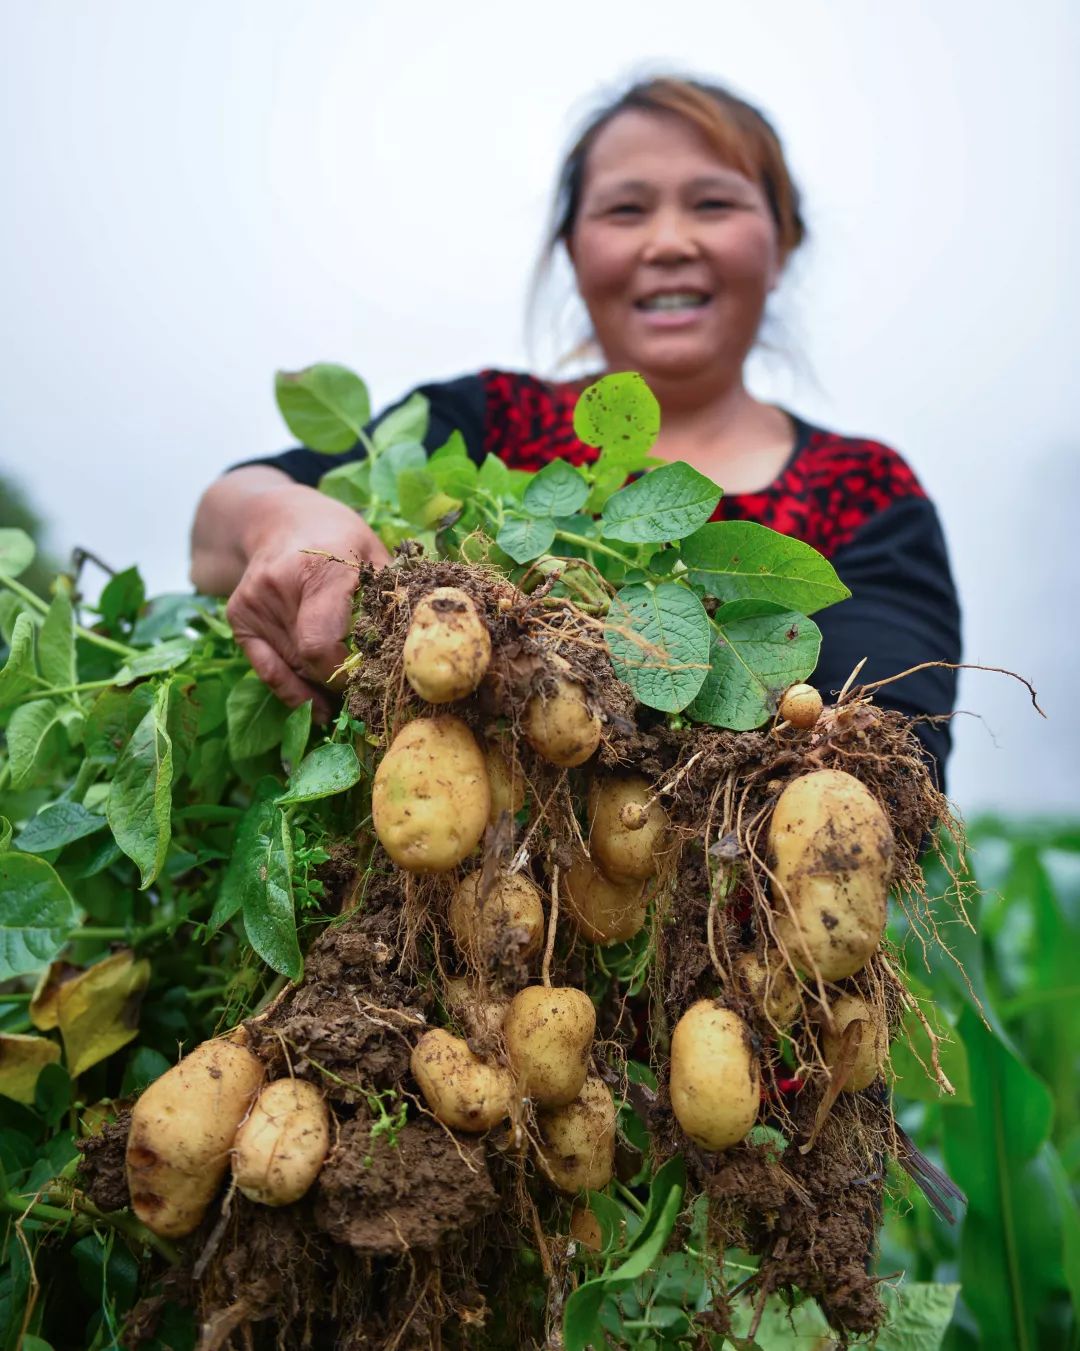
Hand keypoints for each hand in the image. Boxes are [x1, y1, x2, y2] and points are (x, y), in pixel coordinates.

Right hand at [225, 484, 389, 718]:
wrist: (280, 518)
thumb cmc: (339, 537)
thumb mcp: (374, 553)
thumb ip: (393, 595)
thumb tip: (416, 644)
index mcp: (319, 569)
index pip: (321, 644)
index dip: (345, 673)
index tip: (371, 680)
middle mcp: (278, 586)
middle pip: (307, 662)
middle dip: (338, 683)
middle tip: (365, 693)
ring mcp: (253, 603)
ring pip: (291, 669)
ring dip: (320, 687)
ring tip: (347, 696)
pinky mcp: (238, 617)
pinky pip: (267, 669)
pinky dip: (292, 690)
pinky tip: (315, 705)